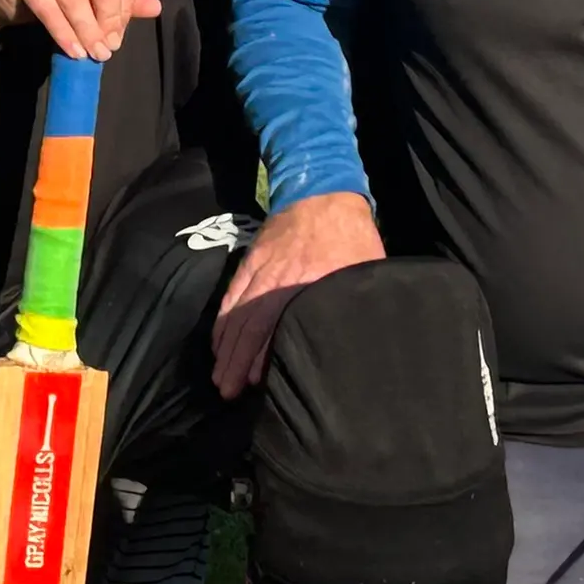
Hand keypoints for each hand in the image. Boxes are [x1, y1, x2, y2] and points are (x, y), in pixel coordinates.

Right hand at [0, 0, 160, 61]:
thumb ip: (123, 0)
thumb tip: (156, 8)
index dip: (127, 10)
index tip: (118, 35)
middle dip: (109, 20)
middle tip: (107, 47)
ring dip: (86, 31)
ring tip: (92, 54)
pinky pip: (47, 6)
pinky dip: (63, 33)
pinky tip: (73, 51)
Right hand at [210, 192, 382, 395]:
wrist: (324, 192)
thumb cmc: (351, 236)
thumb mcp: (364, 269)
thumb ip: (355, 302)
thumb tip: (359, 341)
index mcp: (309, 284)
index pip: (280, 326)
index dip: (265, 355)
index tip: (256, 382)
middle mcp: (279, 280)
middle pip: (252, 326)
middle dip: (237, 362)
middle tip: (228, 391)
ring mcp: (260, 270)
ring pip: (238, 314)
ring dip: (226, 349)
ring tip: (220, 377)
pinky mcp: (250, 262)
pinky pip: (231, 296)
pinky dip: (222, 322)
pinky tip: (218, 345)